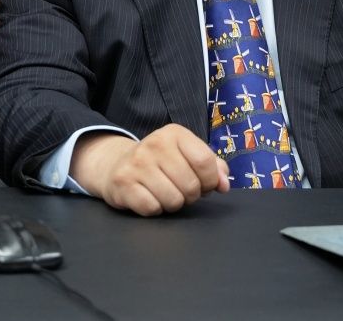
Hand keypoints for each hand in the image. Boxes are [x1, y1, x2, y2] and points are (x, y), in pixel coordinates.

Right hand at [70, 124, 229, 215]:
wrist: (118, 164)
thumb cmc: (161, 162)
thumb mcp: (186, 154)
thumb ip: (212, 166)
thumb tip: (224, 184)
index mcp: (175, 133)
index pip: (205, 161)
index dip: (210, 180)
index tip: (206, 185)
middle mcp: (155, 143)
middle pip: (191, 185)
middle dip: (191, 195)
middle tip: (181, 190)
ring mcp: (137, 162)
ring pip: (173, 200)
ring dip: (173, 204)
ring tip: (165, 193)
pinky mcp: (123, 182)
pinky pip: (152, 208)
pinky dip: (155, 209)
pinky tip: (149, 197)